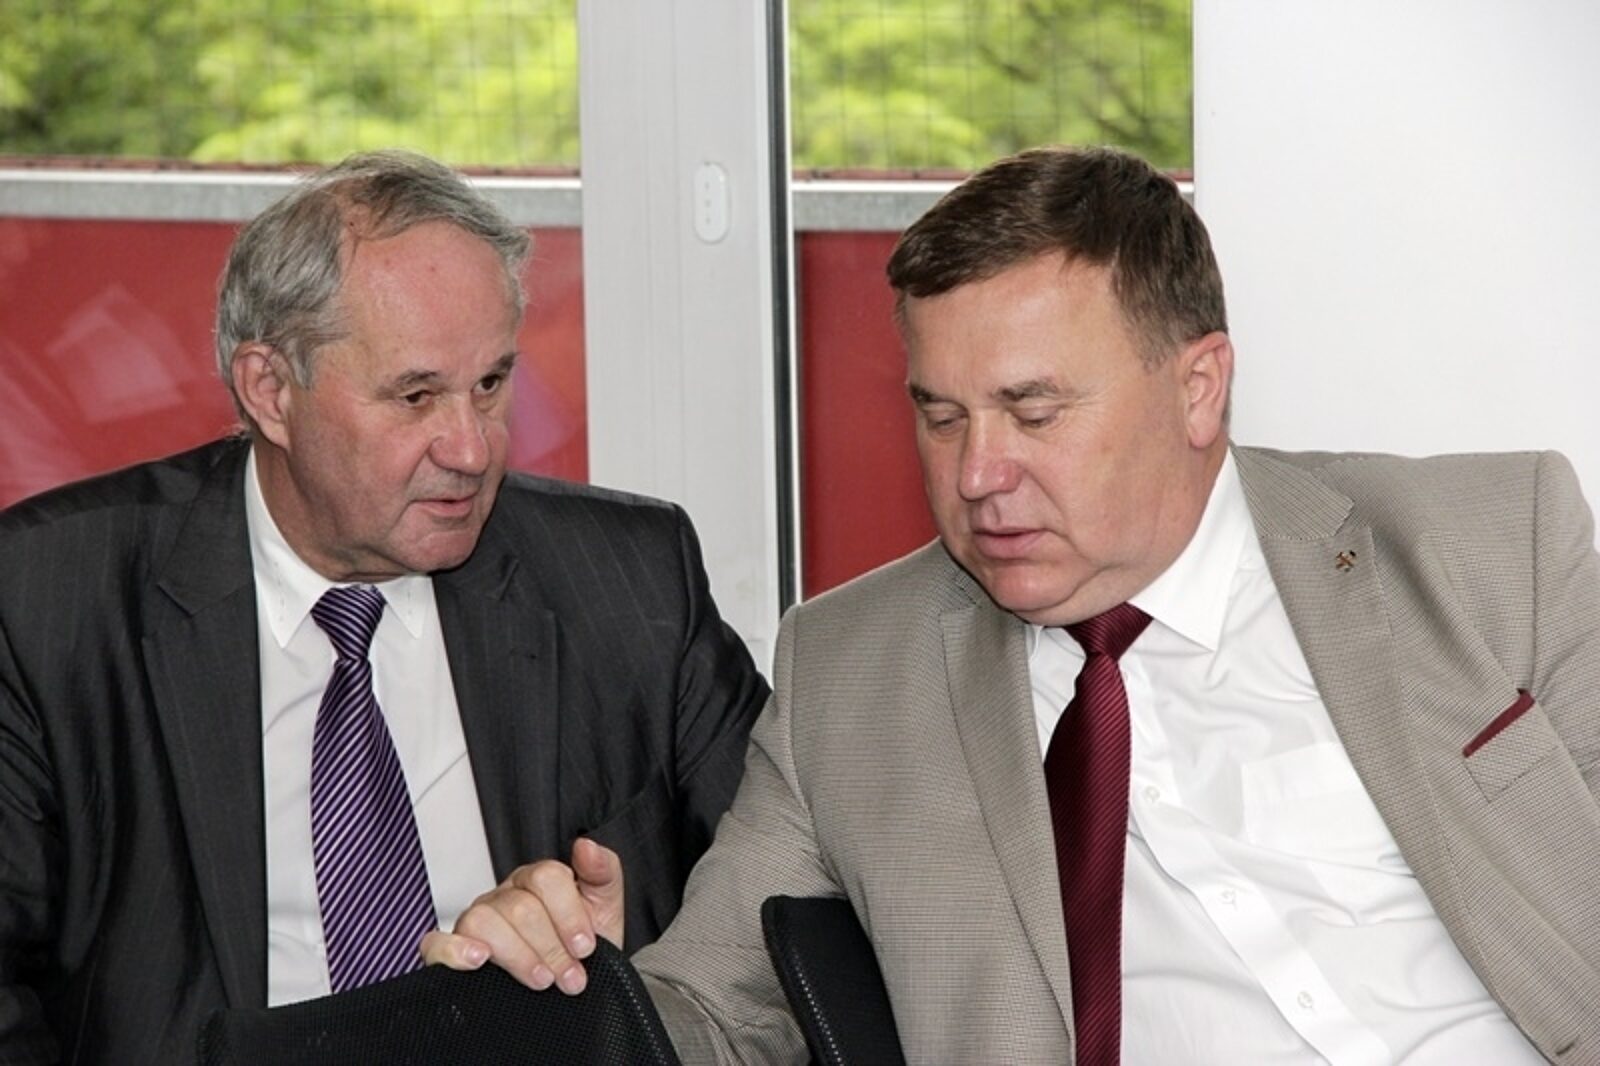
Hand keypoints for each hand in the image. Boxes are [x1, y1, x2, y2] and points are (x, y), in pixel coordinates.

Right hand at [420, 837, 624, 993]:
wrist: (570, 997)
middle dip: (551, 948)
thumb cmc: (581, 953)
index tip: (585, 947)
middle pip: (520, 907)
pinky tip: (479, 961)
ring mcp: (476, 923)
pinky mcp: (453, 952)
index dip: (569, 915)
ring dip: (517, 955)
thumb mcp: (605, 911)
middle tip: (569, 975)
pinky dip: (455, 951)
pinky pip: (437, 943)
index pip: (547, 878)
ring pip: (483, 921)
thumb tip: (587, 846)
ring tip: (540, 979)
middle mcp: (504, 897)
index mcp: (538, 881)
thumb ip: (603, 873)